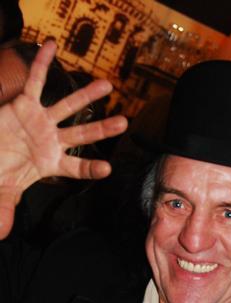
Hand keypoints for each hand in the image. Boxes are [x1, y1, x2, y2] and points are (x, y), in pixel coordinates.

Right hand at [0, 40, 126, 238]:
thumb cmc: (1, 172)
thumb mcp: (3, 192)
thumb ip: (5, 209)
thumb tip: (0, 233)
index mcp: (52, 163)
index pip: (76, 168)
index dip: (90, 168)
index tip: (107, 169)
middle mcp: (52, 141)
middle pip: (82, 134)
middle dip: (103, 129)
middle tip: (124, 122)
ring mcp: (41, 122)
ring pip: (68, 107)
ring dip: (86, 96)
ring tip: (107, 85)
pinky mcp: (25, 105)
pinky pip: (35, 82)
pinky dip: (41, 64)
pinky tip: (50, 46)